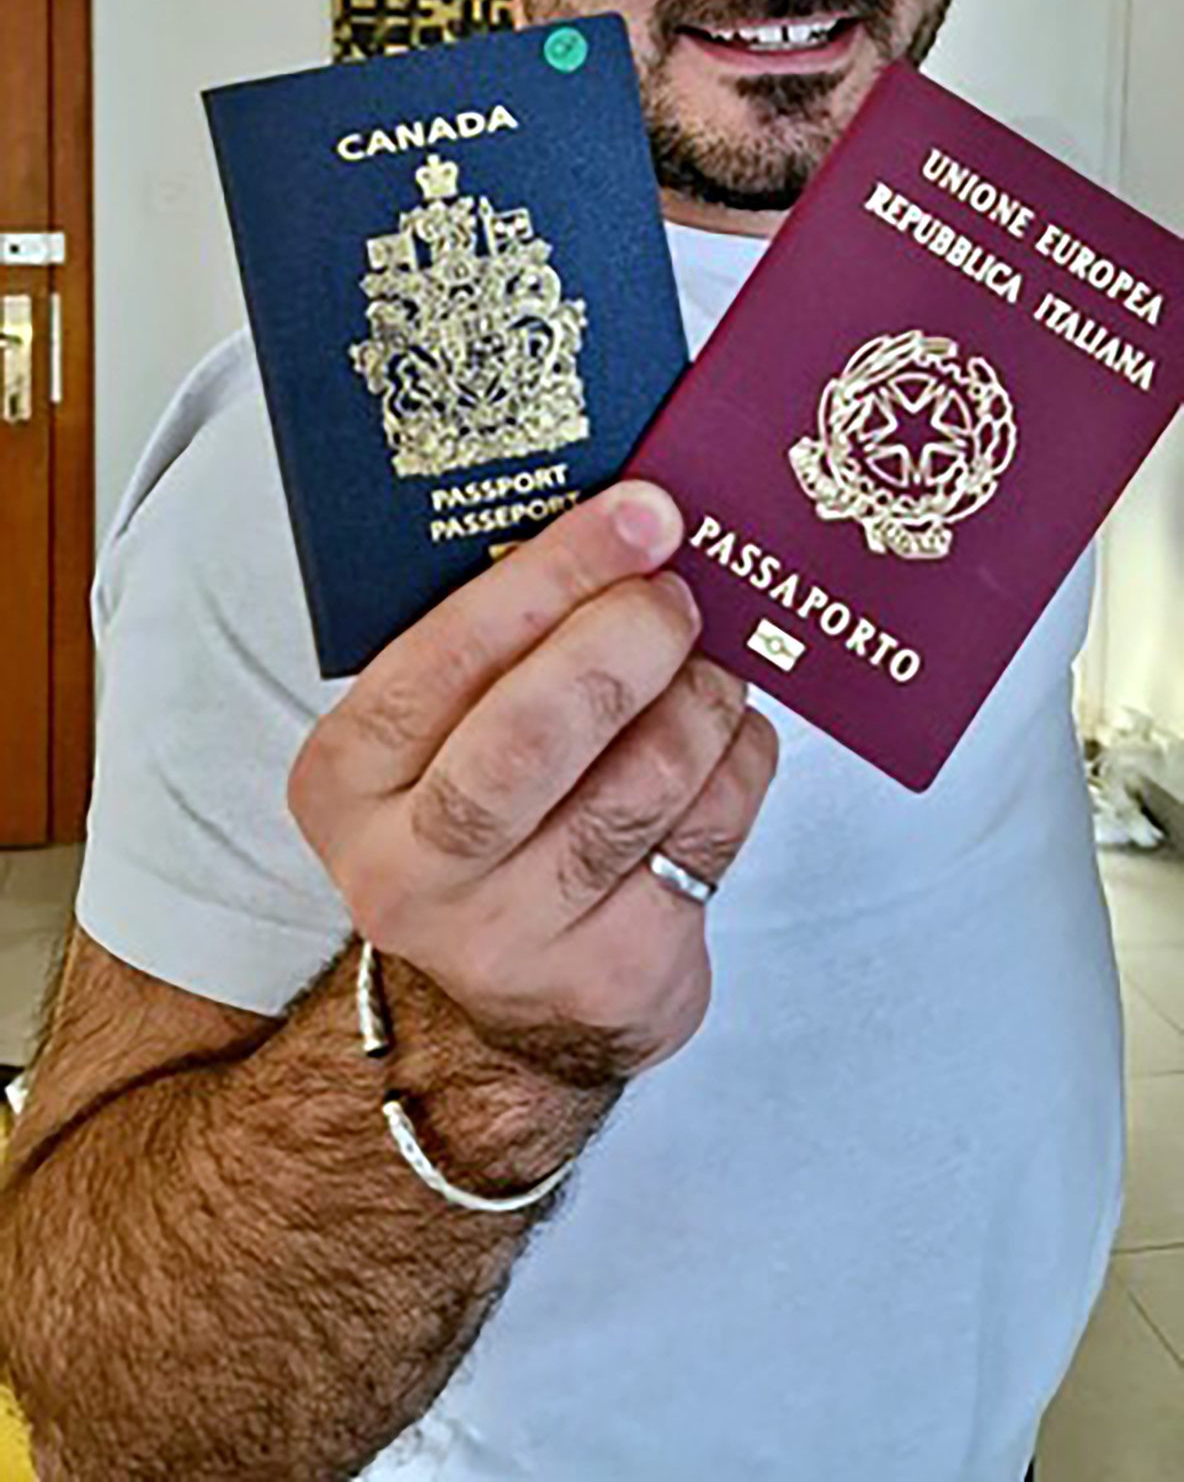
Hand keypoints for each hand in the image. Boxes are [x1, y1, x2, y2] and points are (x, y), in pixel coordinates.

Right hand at [288, 483, 778, 1081]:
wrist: (491, 1005)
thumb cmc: (470, 815)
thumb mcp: (430, 735)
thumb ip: (493, 644)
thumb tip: (622, 524)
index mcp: (346, 781)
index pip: (439, 662)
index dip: (550, 578)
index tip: (636, 515)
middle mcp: (409, 872)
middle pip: (530, 739)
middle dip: (622, 642)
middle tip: (675, 592)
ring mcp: (511, 938)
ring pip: (639, 785)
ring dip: (698, 700)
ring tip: (712, 662)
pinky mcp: (614, 976)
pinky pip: (707, 837)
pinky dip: (737, 762)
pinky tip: (727, 734)